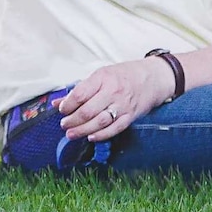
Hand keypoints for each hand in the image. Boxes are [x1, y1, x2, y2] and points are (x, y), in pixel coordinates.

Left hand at [55, 57, 176, 141]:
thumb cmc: (125, 75)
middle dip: (72, 120)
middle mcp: (113, 91)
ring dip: (82, 130)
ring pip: (99, 122)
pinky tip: (90, 137)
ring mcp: (122, 105)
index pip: (80, 94)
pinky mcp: (130, 116)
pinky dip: (100, 135)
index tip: (62, 110)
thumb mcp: (102, 75)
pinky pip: (113, 129)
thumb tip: (58, 101)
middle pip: (87, 111)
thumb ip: (80, 89)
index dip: (67, 104)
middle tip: (64, 124)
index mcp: (103, 77)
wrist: (152, 78)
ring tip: (71, 134)